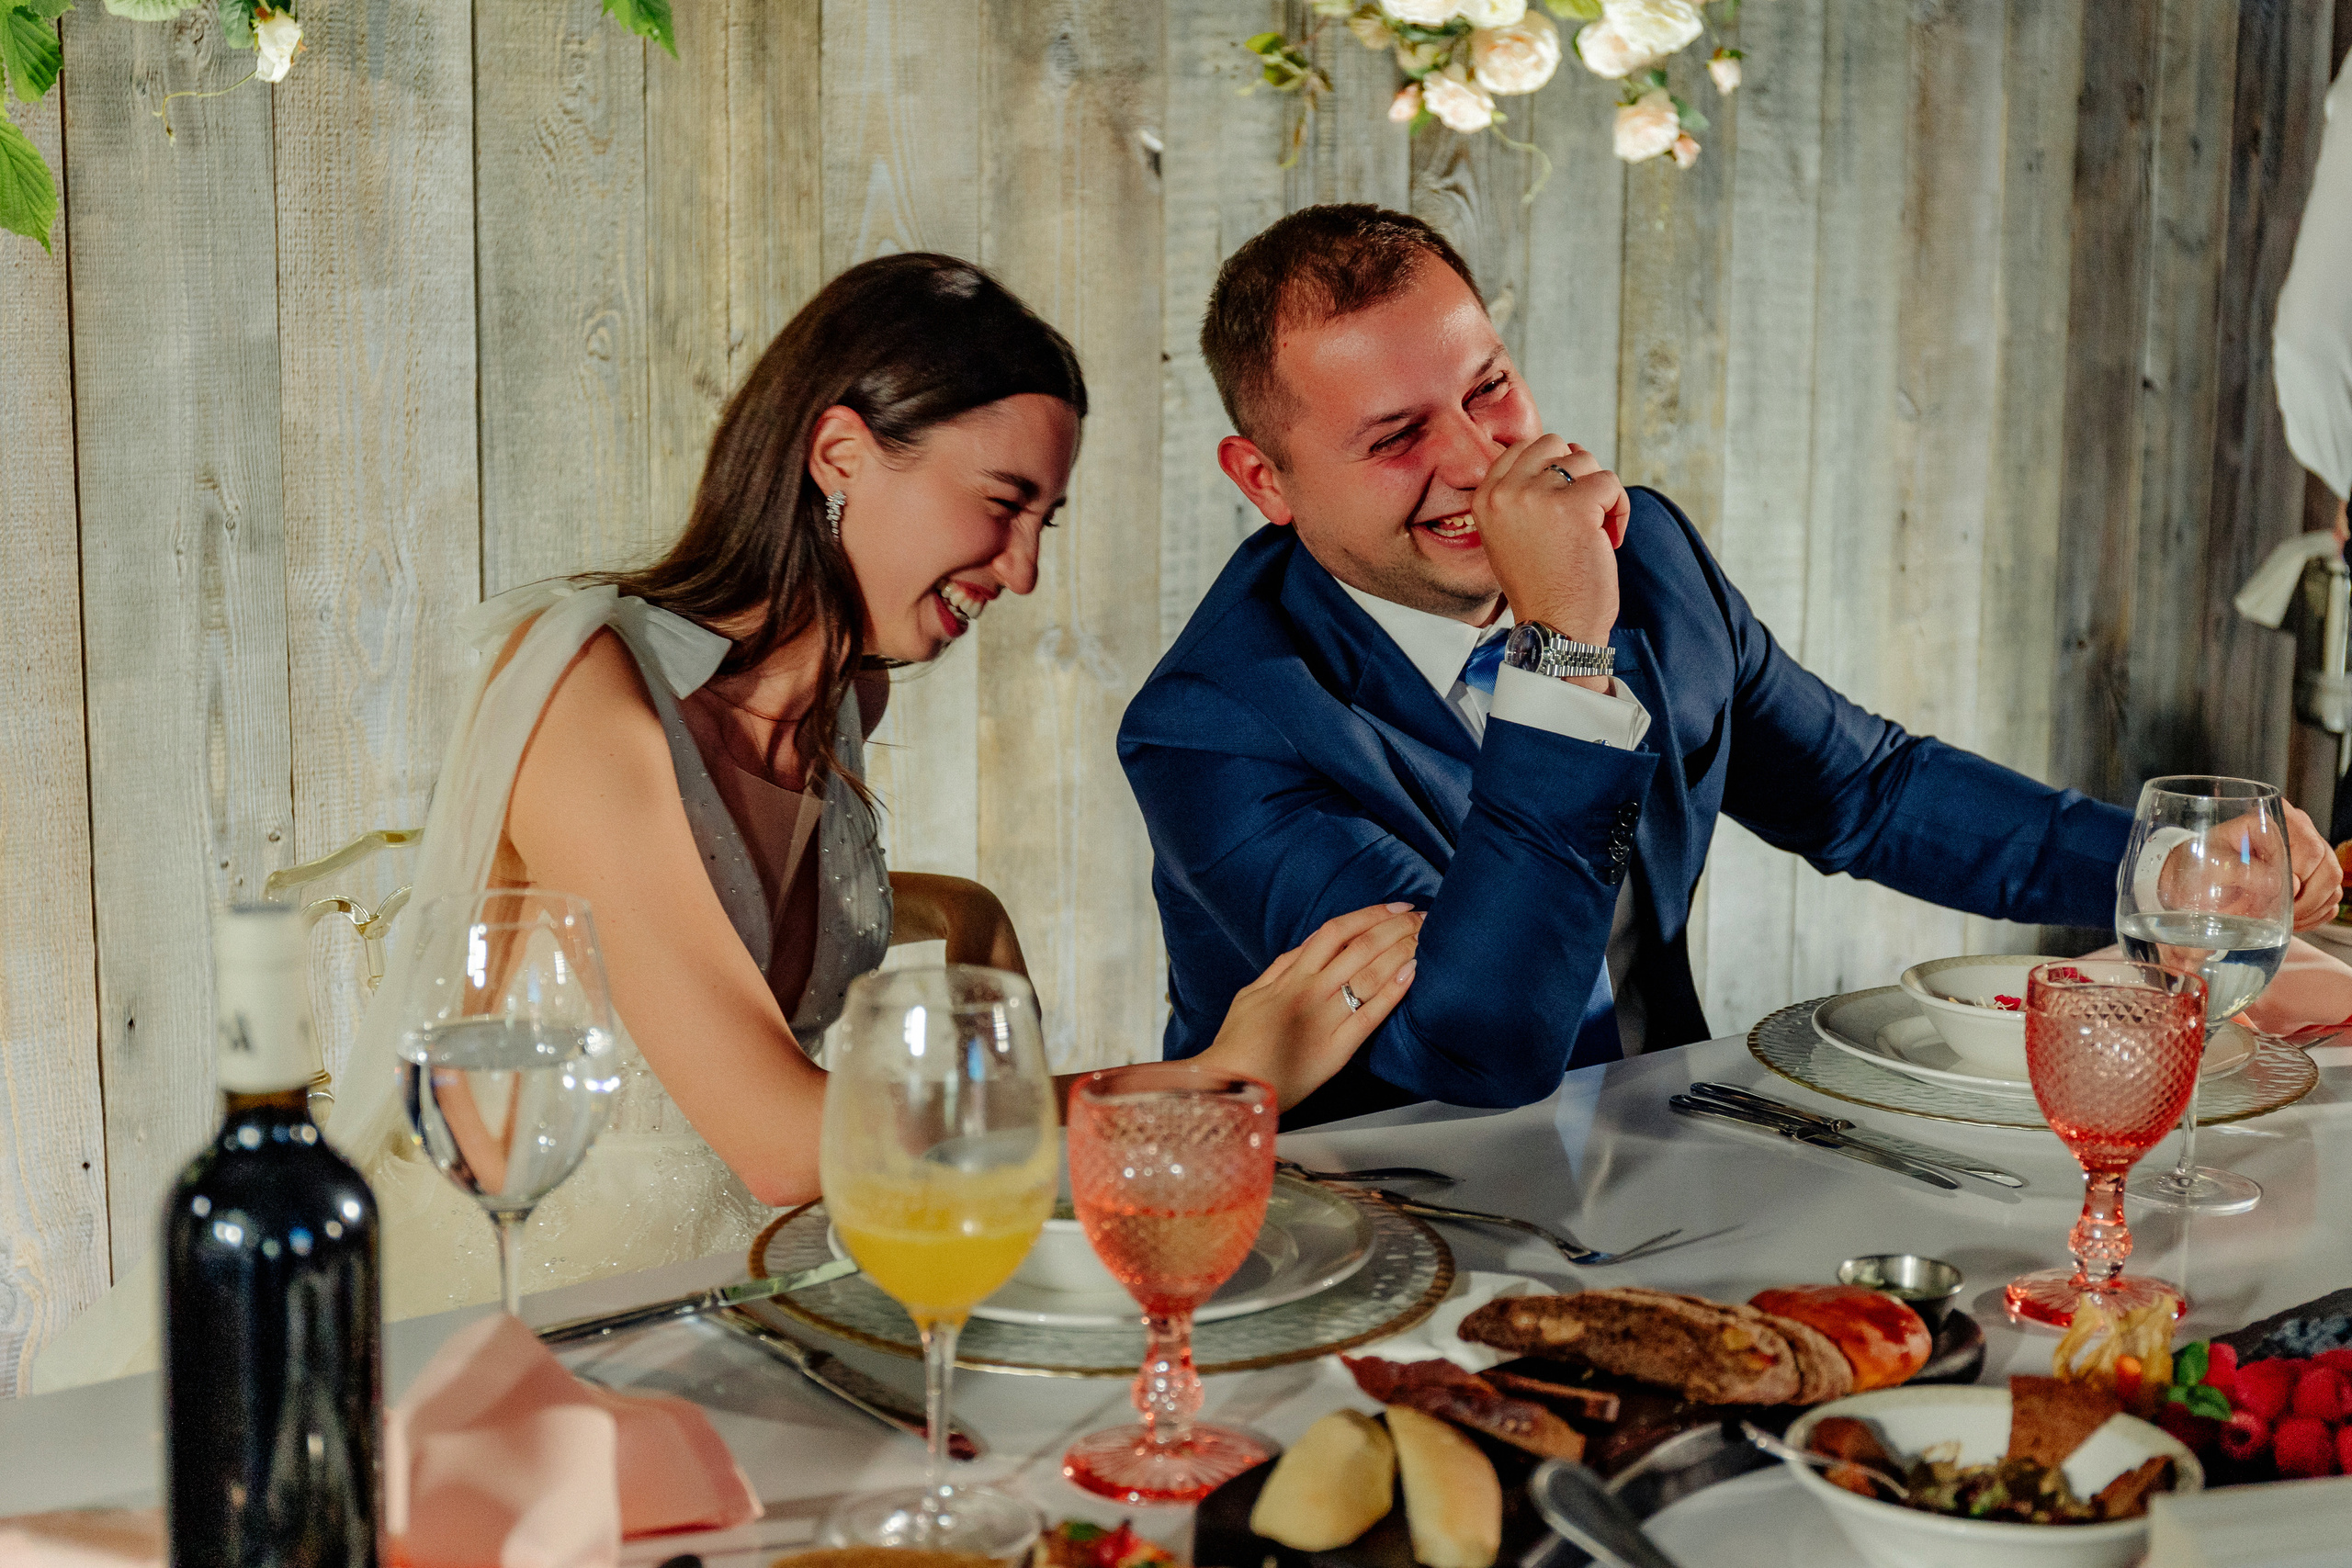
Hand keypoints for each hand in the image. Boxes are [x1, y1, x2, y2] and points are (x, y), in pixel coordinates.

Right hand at [1194, 904, 1421, 1111]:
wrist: (1232, 1084)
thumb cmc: (1238, 1042)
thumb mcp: (1251, 995)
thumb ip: (1279, 970)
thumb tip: (1305, 949)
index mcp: (1290, 976)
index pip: (1335, 932)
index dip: (1370, 915)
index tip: (1397, 907)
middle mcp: (1310, 990)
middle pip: (1361, 947)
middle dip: (1397, 929)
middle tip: (1425, 919)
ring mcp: (1325, 1019)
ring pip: (1369, 974)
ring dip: (1402, 952)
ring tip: (1426, 940)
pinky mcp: (1336, 1049)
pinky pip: (1370, 1016)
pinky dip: (1393, 992)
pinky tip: (1413, 973)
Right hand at [1470, 434, 1630, 664]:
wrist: (1555, 628)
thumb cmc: (1541, 585)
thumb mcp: (1509, 534)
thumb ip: (1522, 494)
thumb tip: (1562, 454)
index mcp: (1486, 498)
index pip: (1523, 447)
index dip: (1552, 466)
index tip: (1562, 500)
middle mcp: (1506, 493)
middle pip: (1556, 445)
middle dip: (1577, 473)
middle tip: (1582, 512)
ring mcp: (1539, 497)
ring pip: (1586, 461)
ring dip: (1600, 493)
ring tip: (1596, 530)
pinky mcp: (1576, 508)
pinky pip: (1610, 483)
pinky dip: (1619, 509)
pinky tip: (1609, 539)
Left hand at [2154, 802, 2342, 931]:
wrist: (2193, 878)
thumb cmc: (2200, 864)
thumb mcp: (2212, 865)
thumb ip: (2241, 871)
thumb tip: (2282, 884)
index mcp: (2270, 821)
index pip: (2307, 847)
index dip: (2297, 875)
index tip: (2276, 892)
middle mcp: (2294, 832)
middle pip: (2326, 867)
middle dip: (2306, 897)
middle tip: (2281, 912)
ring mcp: (2306, 854)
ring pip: (2331, 883)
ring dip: (2311, 908)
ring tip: (2285, 918)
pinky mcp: (2310, 875)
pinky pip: (2330, 897)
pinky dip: (2315, 914)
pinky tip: (2293, 920)